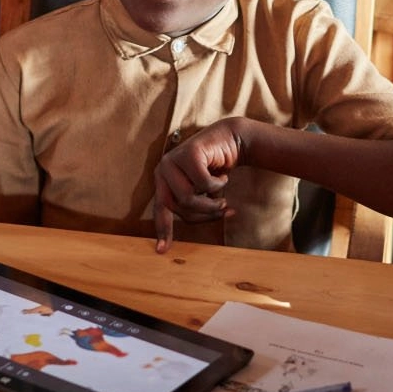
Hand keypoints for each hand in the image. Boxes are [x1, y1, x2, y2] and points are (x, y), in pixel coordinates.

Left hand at [152, 118, 246, 252]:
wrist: (231, 141)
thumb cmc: (215, 171)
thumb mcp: (200, 193)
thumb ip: (191, 208)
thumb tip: (180, 238)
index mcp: (163, 182)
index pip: (161, 210)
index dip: (164, 230)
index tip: (162, 251)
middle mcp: (163, 171)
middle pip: (180, 208)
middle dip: (204, 214)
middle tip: (223, 209)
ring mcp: (172, 160)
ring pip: (189, 199)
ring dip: (212, 202)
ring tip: (223, 195)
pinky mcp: (187, 154)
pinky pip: (203, 184)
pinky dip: (218, 184)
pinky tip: (222, 175)